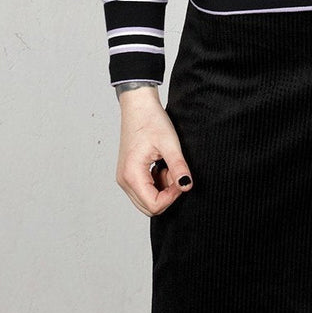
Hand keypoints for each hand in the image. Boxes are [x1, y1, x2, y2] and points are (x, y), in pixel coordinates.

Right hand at [115, 86, 193, 216]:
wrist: (138, 105)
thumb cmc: (151, 120)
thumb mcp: (169, 143)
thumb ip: (178, 167)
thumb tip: (187, 186)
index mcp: (132, 175)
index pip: (154, 205)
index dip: (172, 196)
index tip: (181, 178)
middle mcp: (124, 180)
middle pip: (149, 207)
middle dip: (167, 194)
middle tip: (175, 172)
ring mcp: (125, 178)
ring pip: (147, 199)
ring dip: (162, 188)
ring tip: (168, 165)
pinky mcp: (129, 173)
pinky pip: (144, 190)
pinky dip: (157, 183)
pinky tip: (161, 165)